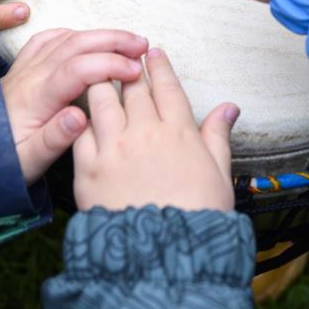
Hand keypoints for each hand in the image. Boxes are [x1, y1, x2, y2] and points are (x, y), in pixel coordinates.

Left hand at [1, 28, 149, 183]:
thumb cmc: (0, 162)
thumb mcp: (27, 163)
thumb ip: (53, 140)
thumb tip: (80, 116)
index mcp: (34, 99)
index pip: (77, 69)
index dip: (108, 65)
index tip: (134, 72)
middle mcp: (29, 76)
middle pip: (74, 44)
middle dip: (112, 40)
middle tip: (142, 45)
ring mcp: (24, 68)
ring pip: (64, 37)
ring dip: (98, 35)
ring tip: (127, 41)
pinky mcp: (20, 68)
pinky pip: (46, 39)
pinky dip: (72, 34)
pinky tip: (87, 40)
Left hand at [72, 48, 237, 211]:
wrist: (161, 254)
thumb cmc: (196, 217)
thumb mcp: (219, 173)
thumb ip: (218, 135)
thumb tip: (229, 106)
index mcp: (179, 132)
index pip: (167, 87)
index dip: (159, 66)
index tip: (152, 53)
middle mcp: (144, 133)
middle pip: (133, 88)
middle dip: (128, 68)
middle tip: (123, 58)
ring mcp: (113, 149)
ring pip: (102, 100)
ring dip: (101, 83)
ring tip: (97, 75)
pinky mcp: (87, 168)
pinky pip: (80, 132)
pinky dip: (80, 119)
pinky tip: (79, 115)